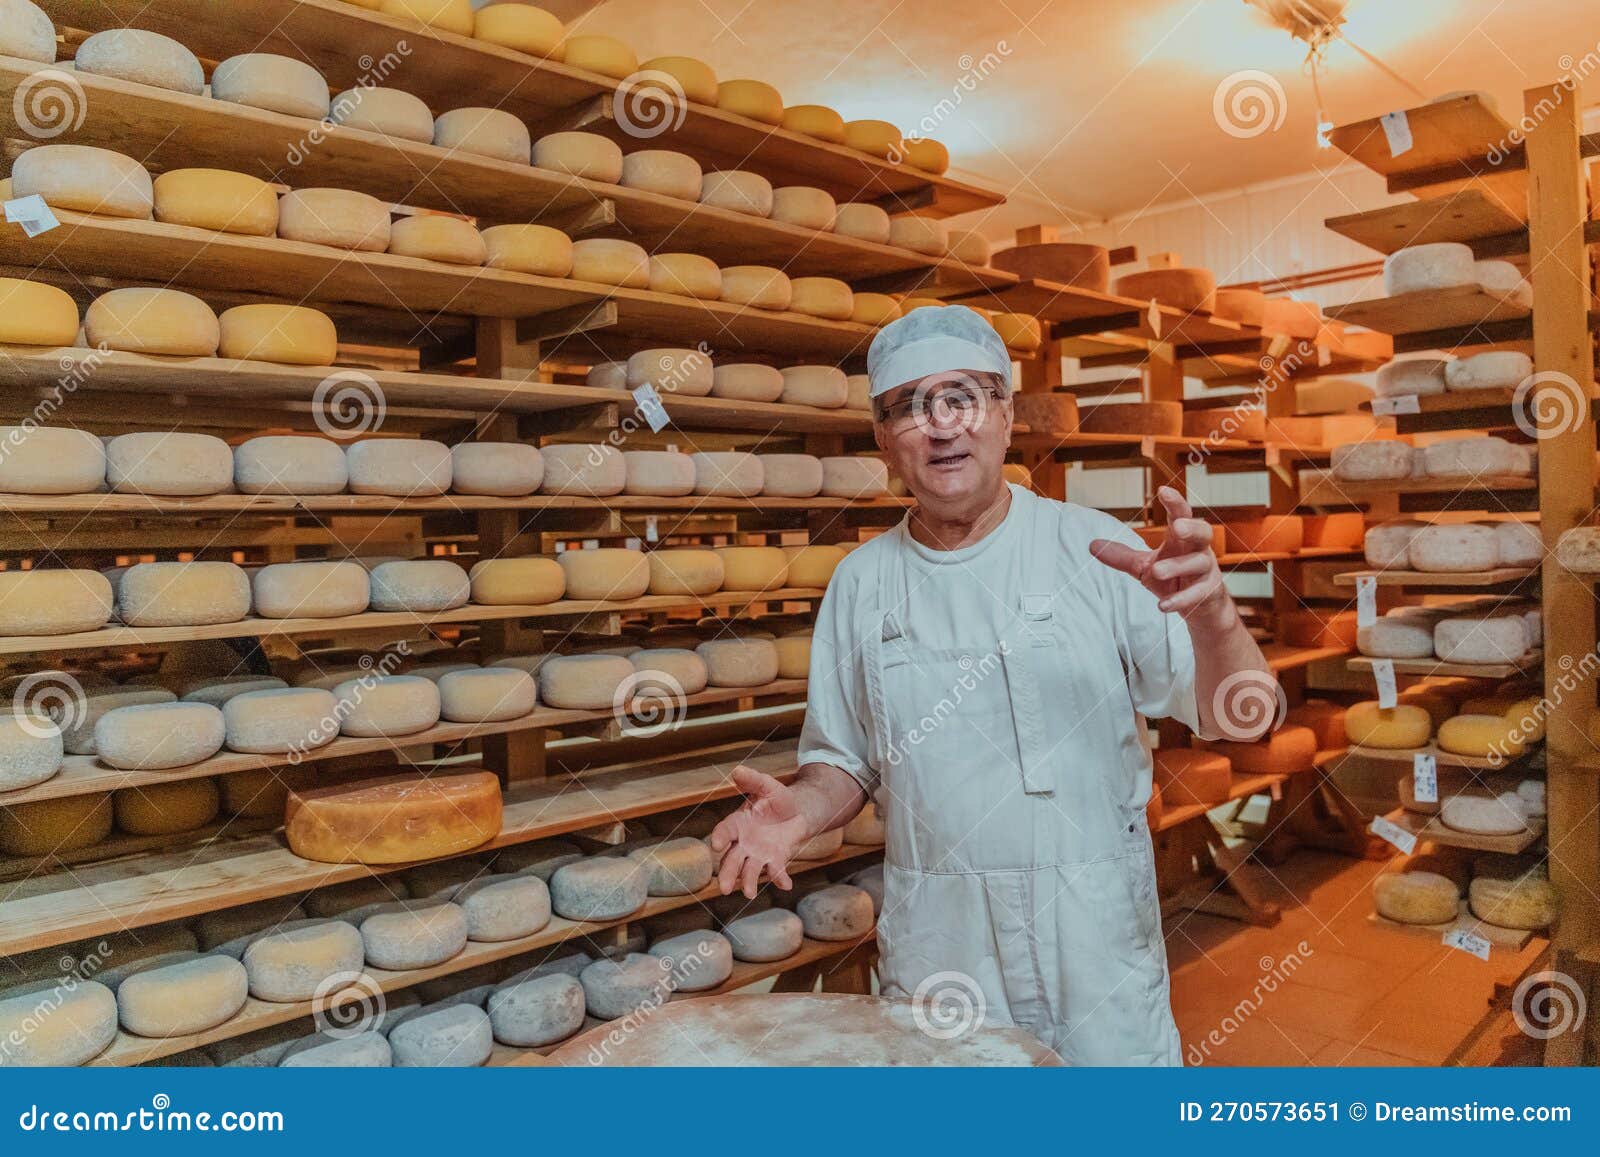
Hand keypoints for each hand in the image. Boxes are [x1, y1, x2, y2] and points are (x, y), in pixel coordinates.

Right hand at [709, 765, 812, 898]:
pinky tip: (786, 884)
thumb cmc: (777, 798)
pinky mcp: (775, 861)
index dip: (720, 837)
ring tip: (750, 894)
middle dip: (728, 873)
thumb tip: (738, 770)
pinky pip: (775, 872)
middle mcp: (744, 843)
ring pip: (749, 871)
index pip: (724, 831)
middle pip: (732, 860)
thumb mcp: (767, 786)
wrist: (797, 812)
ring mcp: (759, 854)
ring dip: (748, 883)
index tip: (716, 844)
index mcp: (738, 823)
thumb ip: (753, 780)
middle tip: (724, 888)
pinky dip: (780, 878)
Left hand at [1088, 486, 1228, 625]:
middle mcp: (1198, 551)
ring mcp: (1206, 572)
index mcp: (1182, 540)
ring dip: (1177, 567)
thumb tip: (1091, 545)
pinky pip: (1196, 595)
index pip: (1181, 515)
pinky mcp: (1208, 594)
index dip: (1175, 502)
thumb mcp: (1144, 566)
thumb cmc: (1174, 579)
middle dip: (1192, 528)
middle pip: (1203, 532)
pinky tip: (1162, 605)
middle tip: (1177, 527)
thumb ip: (1122, 556)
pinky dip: (1180, 599)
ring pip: (1198, 563)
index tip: (1162, 490)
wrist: (1201, 609)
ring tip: (1156, 571)